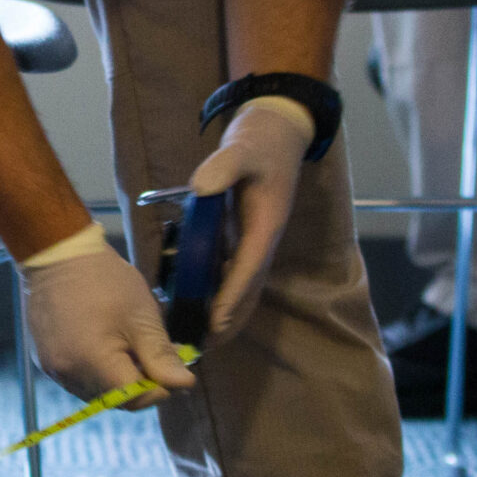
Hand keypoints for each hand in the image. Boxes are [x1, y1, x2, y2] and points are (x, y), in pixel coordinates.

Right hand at [21, 236, 195, 407]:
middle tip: (150, 352)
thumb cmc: (105, 280)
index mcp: (95, 364)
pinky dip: (95, 371)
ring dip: (116, 378)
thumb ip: (161, 355)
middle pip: (115, 399)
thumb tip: (184, 384)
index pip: (135, 399)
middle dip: (138, 382)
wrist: (57, 255)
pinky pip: (78, 380)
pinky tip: (103, 344)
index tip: (168, 363)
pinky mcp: (45, 361)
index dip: (157, 388)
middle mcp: (69, 375)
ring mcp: (53, 370)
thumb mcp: (141, 315)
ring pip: (96, 392)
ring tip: (127, 346)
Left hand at [185, 99, 313, 345]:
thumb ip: (223, 166)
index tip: (215, 323)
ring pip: (242, 285)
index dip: (232, 297)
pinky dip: (219, 291)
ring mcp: (255, 239)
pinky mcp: (244, 234)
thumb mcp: (242, 147)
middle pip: (248, 289)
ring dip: (225, 312)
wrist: (278, 129)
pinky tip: (197, 302)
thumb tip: (200, 187)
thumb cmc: (262, 139)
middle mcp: (262, 238)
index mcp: (265, 224)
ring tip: (200, 337)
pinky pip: (233, 271)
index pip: (248, 269)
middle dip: (229, 319)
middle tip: (203, 346)